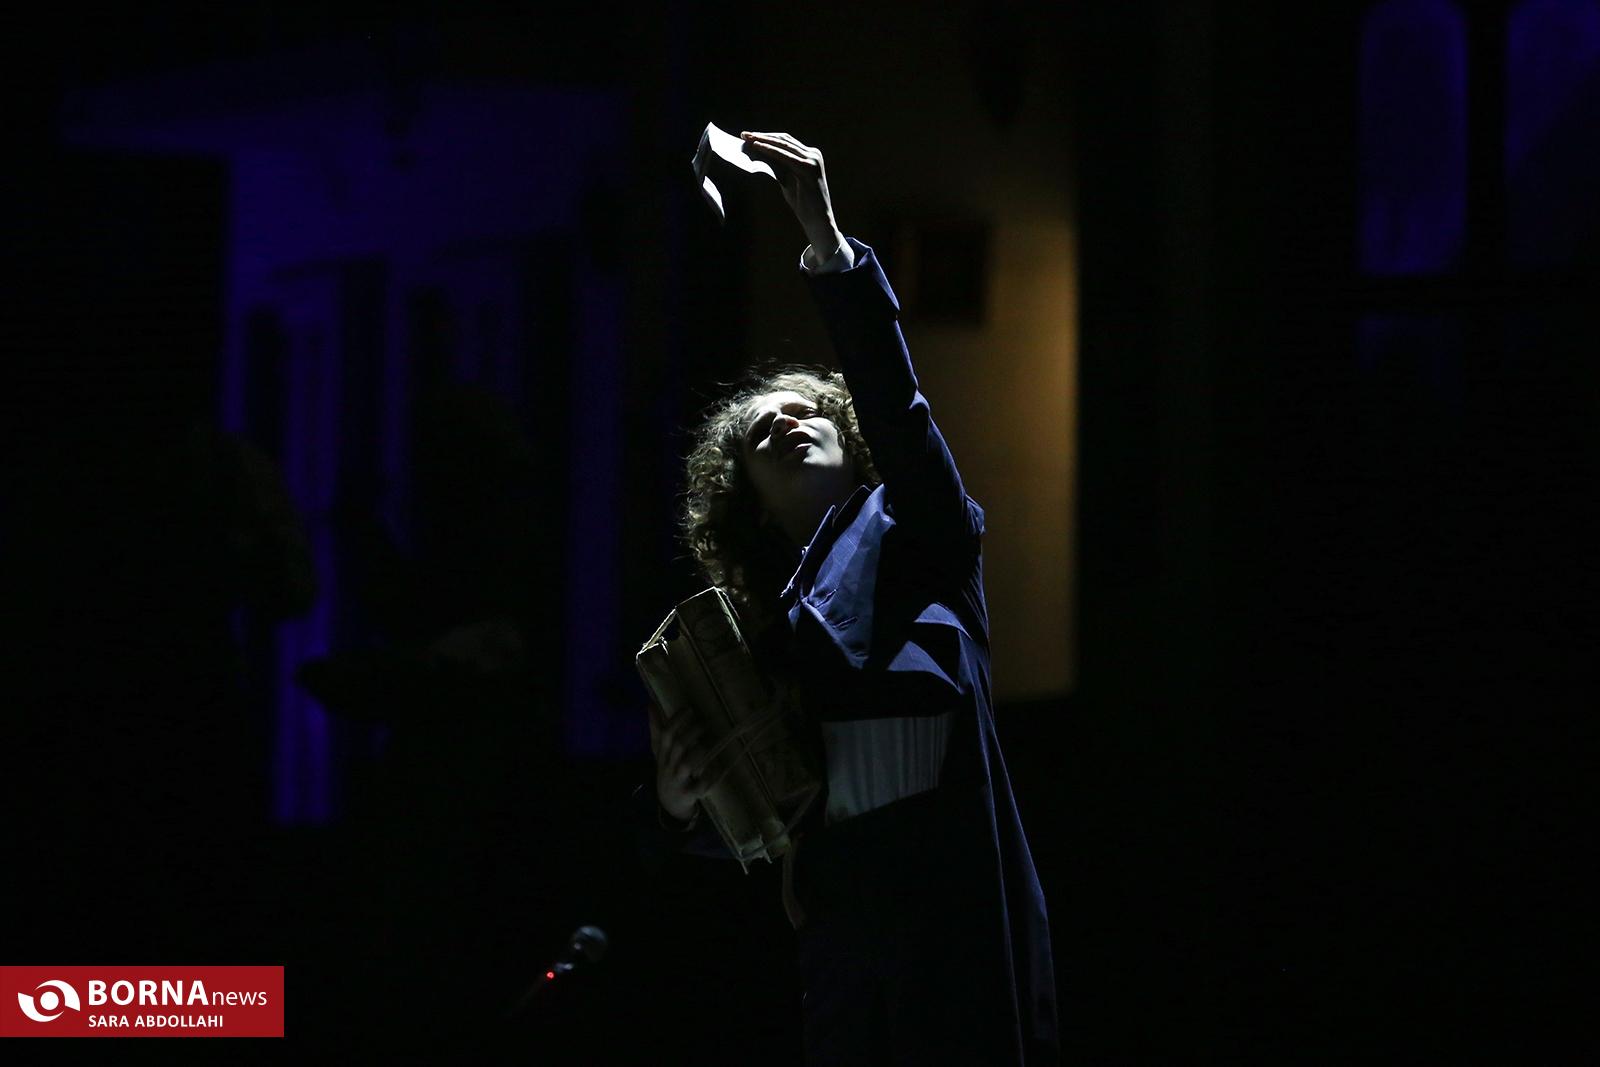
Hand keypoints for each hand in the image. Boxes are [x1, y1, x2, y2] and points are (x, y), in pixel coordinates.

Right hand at [648, 702, 714, 823]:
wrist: (669, 804)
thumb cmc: (668, 771)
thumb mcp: (659, 752)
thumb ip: (656, 729)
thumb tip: (651, 704)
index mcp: (662, 755)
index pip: (665, 735)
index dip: (676, 721)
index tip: (689, 708)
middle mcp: (669, 767)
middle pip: (678, 747)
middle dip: (692, 733)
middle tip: (705, 723)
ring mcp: (679, 781)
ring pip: (687, 765)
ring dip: (700, 753)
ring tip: (710, 744)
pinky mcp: (690, 795)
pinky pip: (701, 786)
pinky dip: (711, 777)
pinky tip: (720, 767)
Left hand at [739, 131, 846, 258]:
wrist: (817, 220)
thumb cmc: (803, 204)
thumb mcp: (787, 180)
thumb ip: (778, 166)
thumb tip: (758, 154)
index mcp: (810, 155)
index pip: (786, 141)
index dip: (767, 137)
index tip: (750, 136)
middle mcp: (813, 154)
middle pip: (784, 140)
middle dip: (762, 136)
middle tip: (744, 134)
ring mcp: (812, 160)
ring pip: (783, 145)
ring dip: (763, 140)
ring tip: (748, 139)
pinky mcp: (808, 168)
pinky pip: (784, 156)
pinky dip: (770, 150)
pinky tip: (758, 147)